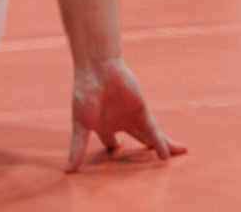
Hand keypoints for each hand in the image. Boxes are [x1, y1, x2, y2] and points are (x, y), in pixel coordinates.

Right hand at [67, 57, 185, 171]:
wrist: (98, 70)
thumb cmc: (85, 94)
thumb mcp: (81, 124)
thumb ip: (78, 147)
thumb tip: (69, 170)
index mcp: (105, 126)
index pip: (111, 143)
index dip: (113, 151)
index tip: (117, 161)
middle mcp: (122, 122)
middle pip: (138, 140)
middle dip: (145, 152)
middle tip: (156, 164)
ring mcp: (133, 117)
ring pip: (150, 137)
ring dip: (161, 147)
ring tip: (171, 158)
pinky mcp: (142, 112)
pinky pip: (153, 132)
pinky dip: (160, 143)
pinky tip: (166, 155)